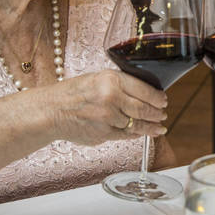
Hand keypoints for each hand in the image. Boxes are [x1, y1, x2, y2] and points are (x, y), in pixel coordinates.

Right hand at [48, 69, 168, 144]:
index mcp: (111, 80)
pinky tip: (140, 133)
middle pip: (144, 109)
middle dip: (157, 114)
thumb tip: (144, 94)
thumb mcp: (97, 79)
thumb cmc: (72, 94)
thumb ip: (119, 85)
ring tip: (158, 128)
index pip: (144, 89)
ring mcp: (108, 117)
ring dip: (150, 127)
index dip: (157, 98)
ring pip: (137, 124)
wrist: (51, 111)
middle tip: (162, 115)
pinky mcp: (104, 134)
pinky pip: (126, 135)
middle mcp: (111, 98)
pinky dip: (135, 134)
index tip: (163, 100)